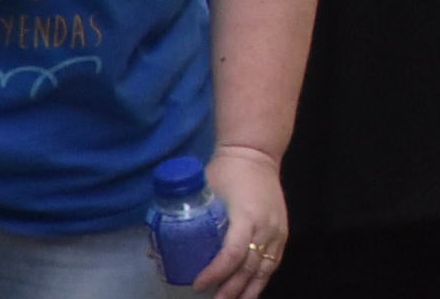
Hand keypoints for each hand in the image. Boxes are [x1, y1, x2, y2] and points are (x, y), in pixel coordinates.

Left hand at [192, 143, 287, 295]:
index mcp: (246, 216)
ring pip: (264, 268)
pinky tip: (250, 289)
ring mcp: (277, 230)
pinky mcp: (282, 231)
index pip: (233, 253)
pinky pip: (273, 261)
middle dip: (231, 289)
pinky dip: (261, 278)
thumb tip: (156, 249)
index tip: (198, 283)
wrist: (256, 153)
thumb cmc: (228, 171)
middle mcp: (265, 226)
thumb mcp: (204, 190)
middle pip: (248, 266)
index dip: (216, 272)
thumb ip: (185, 219)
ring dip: (248, 290)